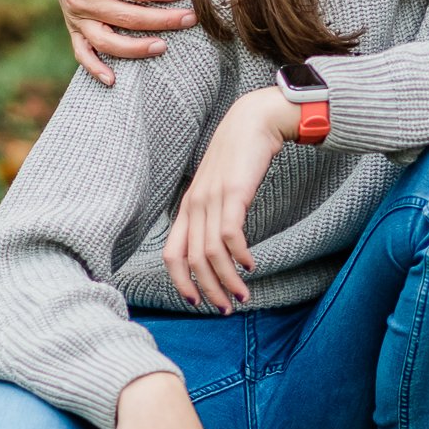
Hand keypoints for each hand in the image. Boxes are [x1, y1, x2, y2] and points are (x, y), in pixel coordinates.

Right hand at [38, 0, 194, 85]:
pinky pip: (82, 52)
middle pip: (126, 17)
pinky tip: (113, 80)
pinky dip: (94, 68)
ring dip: (135, 49)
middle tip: (190, 19)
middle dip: (162, 20)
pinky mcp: (73, 25)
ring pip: (106, 41)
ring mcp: (75, 15)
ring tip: (163, 47)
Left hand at [163, 89, 296, 309]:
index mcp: (187, 207)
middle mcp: (195, 205)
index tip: (198, 302)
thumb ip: (215, 212)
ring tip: (243, 295)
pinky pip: (230, 235)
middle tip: (225, 309)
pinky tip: (250, 265)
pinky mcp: (234, 192)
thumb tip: (220, 245)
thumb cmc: (241, 155)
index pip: (171, 255)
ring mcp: (212, 198)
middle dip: (208, 291)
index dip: (181, 283)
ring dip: (227, 280)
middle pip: (192, 261)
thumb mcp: (220, 186)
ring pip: (211, 253)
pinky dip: (239, 256)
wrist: (256, 120)